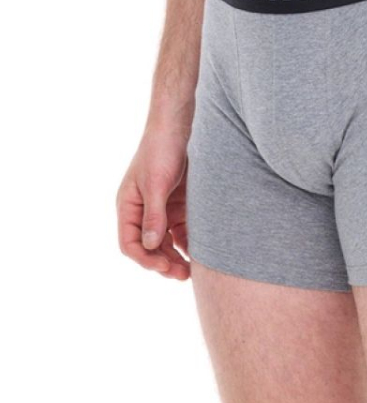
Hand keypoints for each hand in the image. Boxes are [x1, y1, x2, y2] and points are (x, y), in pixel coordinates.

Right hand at [116, 125, 190, 280]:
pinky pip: (182, 231)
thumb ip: (154, 215)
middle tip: (183, 275)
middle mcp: (143, 211)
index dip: (145, 259)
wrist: (181, 126)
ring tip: (192, 270)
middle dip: (163, 263)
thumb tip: (150, 245)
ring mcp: (162, 209)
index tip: (164, 268)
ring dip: (177, 257)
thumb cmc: (161, 150)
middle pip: (149, 247)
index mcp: (128, 206)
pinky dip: (189, 243)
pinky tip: (201, 252)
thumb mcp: (156, 183)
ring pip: (167, 242)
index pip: (129, 243)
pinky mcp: (180, 205)